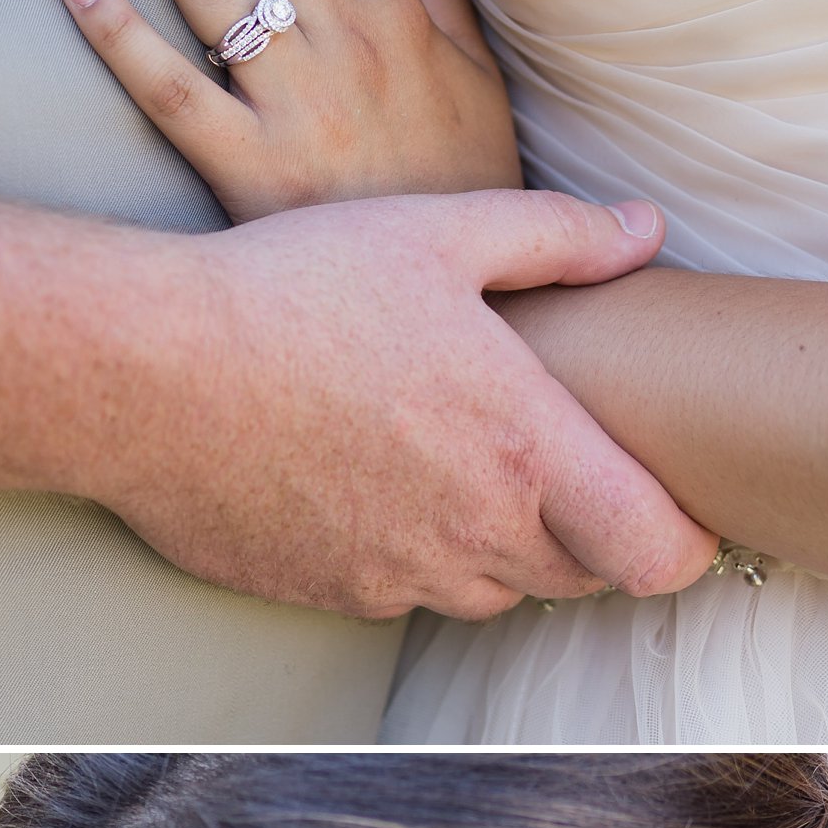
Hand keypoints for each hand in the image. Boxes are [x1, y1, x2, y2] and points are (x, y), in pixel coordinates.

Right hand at [86, 188, 720, 617]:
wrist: (143, 371)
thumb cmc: (291, 290)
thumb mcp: (437, 235)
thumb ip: (558, 239)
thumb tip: (645, 231)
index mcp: (523, 448)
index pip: (659, 555)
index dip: (683, 540)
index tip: (674, 504)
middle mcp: (474, 534)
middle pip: (582, 576)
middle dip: (590, 531)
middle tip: (562, 461)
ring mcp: (401, 577)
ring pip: (495, 591)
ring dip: (501, 545)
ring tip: (458, 461)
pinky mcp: (335, 596)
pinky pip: (408, 593)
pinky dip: (414, 553)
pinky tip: (374, 480)